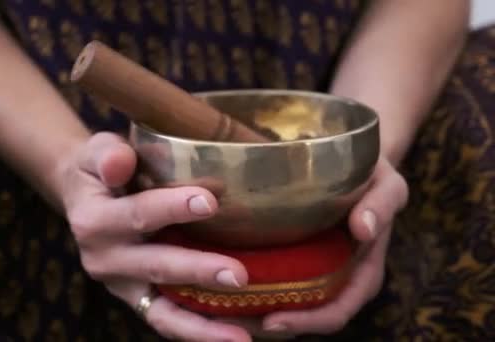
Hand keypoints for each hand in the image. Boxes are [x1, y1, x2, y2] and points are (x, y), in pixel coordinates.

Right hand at [55, 132, 252, 341]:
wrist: (84, 197)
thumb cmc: (100, 169)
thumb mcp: (96, 151)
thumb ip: (107, 155)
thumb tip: (118, 163)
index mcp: (94, 221)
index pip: (137, 215)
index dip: (171, 208)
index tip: (210, 202)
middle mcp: (105, 260)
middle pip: (156, 267)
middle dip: (198, 271)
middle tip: (239, 275)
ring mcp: (123, 286)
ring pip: (162, 312)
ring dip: (202, 326)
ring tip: (241, 337)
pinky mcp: (139, 299)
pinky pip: (168, 321)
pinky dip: (199, 332)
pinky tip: (235, 336)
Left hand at [225, 157, 408, 338]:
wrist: (358, 166)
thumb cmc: (374, 176)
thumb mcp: (387, 185)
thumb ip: (382, 205)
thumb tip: (364, 229)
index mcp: (361, 275)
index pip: (335, 312)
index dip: (306, 323)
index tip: (271, 321)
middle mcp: (336, 281)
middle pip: (301, 318)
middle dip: (266, 325)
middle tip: (226, 322)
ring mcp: (313, 273)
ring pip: (282, 305)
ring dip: (250, 313)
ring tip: (214, 312)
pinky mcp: (292, 259)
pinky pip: (271, 280)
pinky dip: (248, 288)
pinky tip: (217, 283)